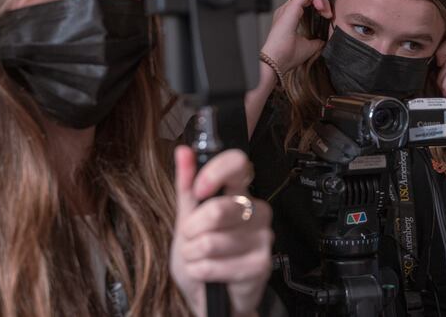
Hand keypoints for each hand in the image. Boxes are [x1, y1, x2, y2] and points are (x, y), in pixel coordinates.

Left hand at [170, 147, 272, 316]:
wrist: (208, 294)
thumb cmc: (201, 254)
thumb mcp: (187, 217)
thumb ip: (186, 185)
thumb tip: (184, 152)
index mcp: (240, 192)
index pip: (238, 164)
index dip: (214, 175)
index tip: (199, 190)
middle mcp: (256, 210)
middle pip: (218, 208)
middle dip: (192, 229)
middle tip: (192, 238)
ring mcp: (262, 237)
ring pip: (211, 240)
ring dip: (193, 254)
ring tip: (199, 257)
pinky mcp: (261, 264)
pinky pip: (216, 264)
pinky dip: (201, 271)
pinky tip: (207, 272)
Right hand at [260, 0, 331, 73]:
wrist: (277, 61)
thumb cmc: (287, 56)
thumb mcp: (308, 47)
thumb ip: (315, 41)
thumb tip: (323, 40)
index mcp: (288, 18)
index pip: (304, 2)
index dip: (318, 4)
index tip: (327, 17)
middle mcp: (286, 10)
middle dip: (321, 0)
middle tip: (329, 13)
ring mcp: (287, 8)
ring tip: (327, 12)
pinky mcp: (291, 8)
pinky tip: (323, 8)